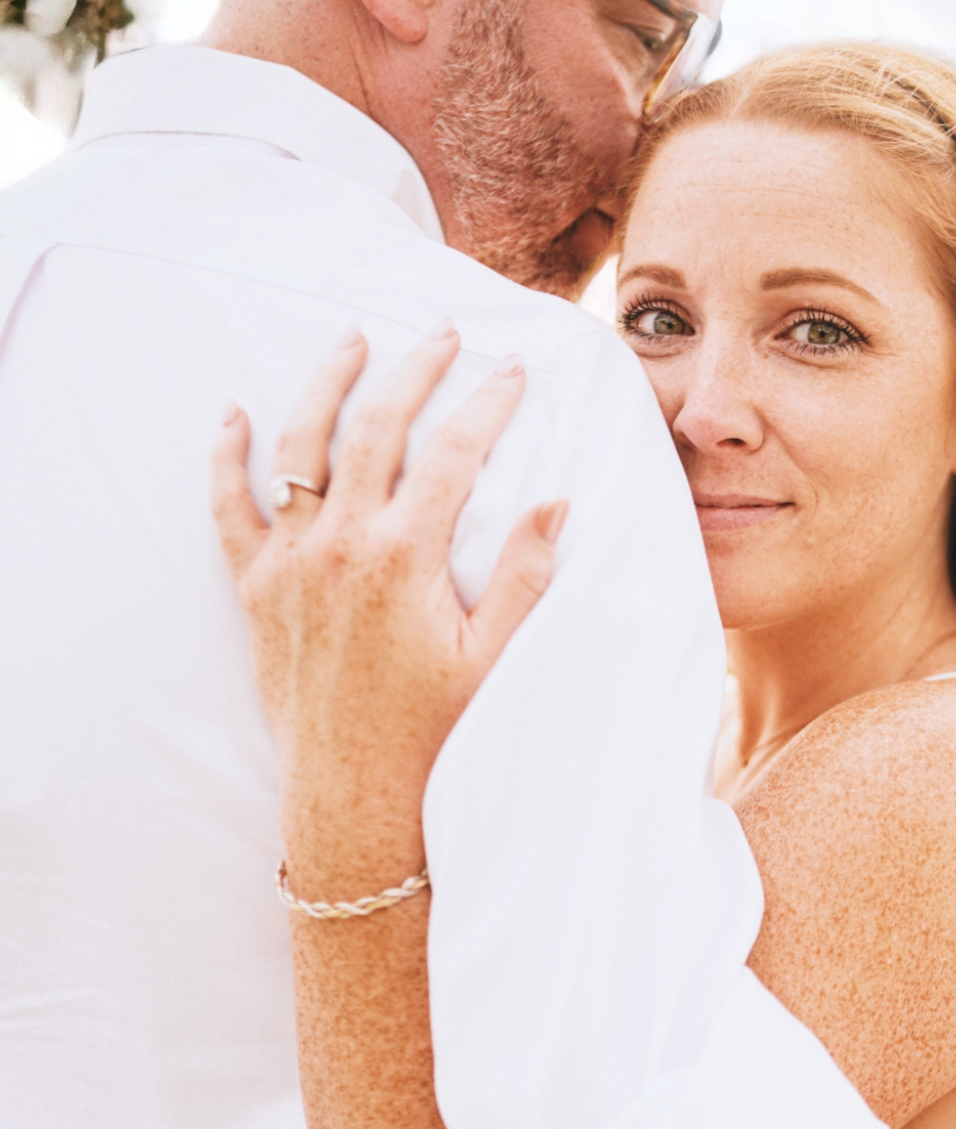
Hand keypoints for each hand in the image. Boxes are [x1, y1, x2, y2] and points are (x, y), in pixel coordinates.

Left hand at [211, 327, 564, 889]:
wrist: (354, 792)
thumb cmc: (432, 729)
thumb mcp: (492, 656)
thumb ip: (522, 575)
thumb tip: (555, 502)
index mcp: (408, 559)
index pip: (455, 454)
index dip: (488, 404)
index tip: (513, 371)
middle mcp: (343, 547)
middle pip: (376, 428)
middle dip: (415, 371)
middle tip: (445, 336)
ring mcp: (292, 562)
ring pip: (300, 447)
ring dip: (326, 384)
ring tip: (351, 341)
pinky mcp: (256, 587)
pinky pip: (230, 508)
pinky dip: (226, 457)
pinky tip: (233, 414)